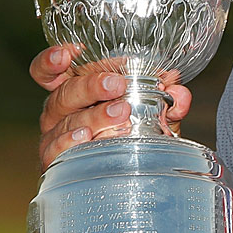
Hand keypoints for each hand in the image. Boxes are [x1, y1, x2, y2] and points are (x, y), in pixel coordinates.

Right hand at [31, 44, 192, 169]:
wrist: (120, 181)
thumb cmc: (128, 137)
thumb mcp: (152, 118)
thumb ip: (166, 104)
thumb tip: (180, 94)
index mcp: (75, 91)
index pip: (53, 70)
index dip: (55, 58)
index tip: (73, 51)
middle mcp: (59, 111)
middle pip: (65, 92)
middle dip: (91, 85)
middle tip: (117, 84)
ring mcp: (55, 136)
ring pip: (65, 120)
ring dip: (92, 115)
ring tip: (118, 112)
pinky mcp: (54, 162)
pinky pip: (55, 150)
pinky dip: (69, 141)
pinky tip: (85, 136)